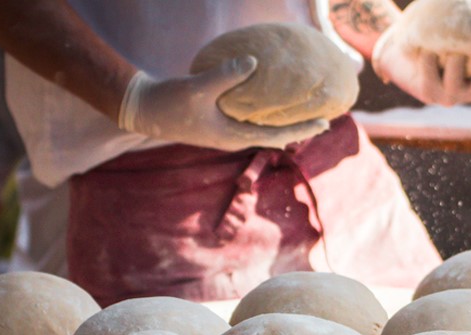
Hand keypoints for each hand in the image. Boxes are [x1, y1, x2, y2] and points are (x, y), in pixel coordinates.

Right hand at [118, 56, 329, 150]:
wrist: (144, 108)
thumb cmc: (169, 101)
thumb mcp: (197, 87)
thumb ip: (224, 75)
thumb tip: (252, 62)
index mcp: (233, 135)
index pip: (277, 135)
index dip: (302, 129)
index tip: (326, 123)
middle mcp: (234, 136)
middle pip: (276, 134)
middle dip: (300, 127)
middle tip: (327, 118)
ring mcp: (227, 130)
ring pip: (265, 129)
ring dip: (286, 122)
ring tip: (307, 113)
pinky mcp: (220, 121)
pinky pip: (252, 119)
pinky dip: (267, 114)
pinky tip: (274, 103)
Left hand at [372, 27, 470, 105]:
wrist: (399, 50)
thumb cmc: (435, 41)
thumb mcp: (462, 36)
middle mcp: (469, 90)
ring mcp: (448, 95)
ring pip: (458, 86)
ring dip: (456, 66)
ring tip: (453, 50)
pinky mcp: (427, 94)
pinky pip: (430, 81)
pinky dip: (430, 65)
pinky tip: (428, 51)